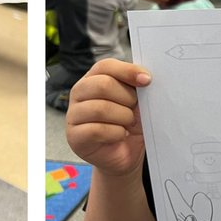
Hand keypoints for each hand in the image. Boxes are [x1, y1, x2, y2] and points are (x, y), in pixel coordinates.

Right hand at [66, 58, 150, 177]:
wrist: (125, 154)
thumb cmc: (129, 125)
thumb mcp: (137, 102)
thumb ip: (136, 87)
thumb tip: (144, 78)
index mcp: (93, 78)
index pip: (106, 66)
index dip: (127, 71)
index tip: (146, 80)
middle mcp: (79, 93)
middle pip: (102, 85)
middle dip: (127, 98)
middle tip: (134, 110)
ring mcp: (73, 115)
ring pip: (100, 108)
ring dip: (123, 117)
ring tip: (128, 124)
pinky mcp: (74, 136)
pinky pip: (97, 130)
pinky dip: (116, 133)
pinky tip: (120, 135)